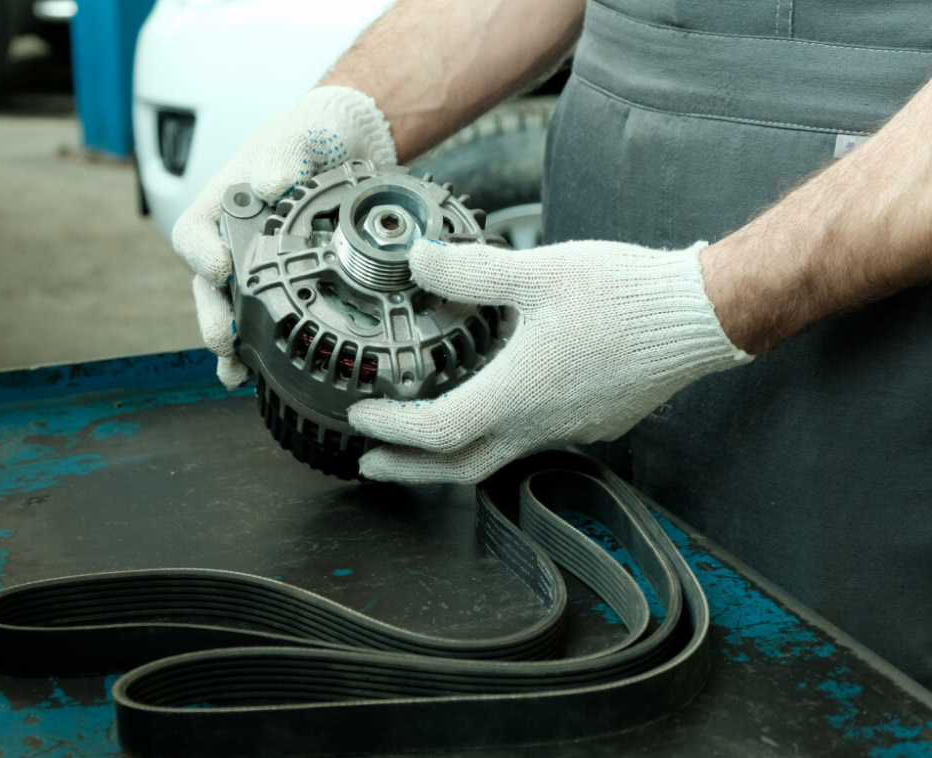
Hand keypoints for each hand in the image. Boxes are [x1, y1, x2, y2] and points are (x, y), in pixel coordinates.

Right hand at [172, 86, 396, 388]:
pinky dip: (260, 347)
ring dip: (232, 343)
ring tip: (236, 374)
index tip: (219, 269)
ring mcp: (255, 265)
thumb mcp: (298, 136)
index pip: (194, 232)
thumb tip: (270, 182)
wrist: (347, 148)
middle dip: (212, 316)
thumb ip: (282, 155)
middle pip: (207, 285)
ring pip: (232, 309)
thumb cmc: (311, 137)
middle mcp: (231, 239)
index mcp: (224, 204)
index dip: (200, 254)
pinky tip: (261, 374)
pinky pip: (264, 318)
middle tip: (223, 341)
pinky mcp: (283, 283)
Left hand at [347, 239, 751, 482]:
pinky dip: (495, 435)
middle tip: (371, 461)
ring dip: (450, 453)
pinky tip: (494, 406)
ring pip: (496, 457)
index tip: (361, 415)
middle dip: (408, 469)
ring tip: (421, 436)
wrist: (701, 314)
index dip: (391, 426)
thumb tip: (418, 260)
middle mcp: (541, 423)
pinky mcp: (594, 422)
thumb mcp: (537, 270)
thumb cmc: (625, 295)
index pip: (437, 430)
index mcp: (520, 391)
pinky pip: (532, 441)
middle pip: (460, 468)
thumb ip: (470, 271)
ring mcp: (570, 428)